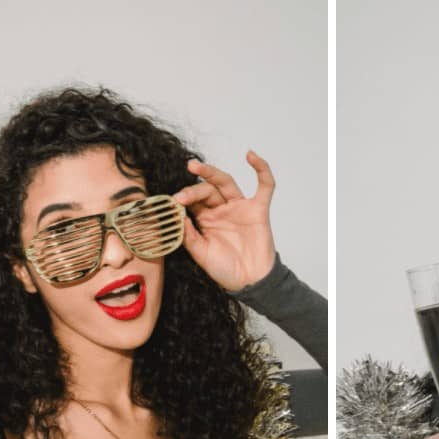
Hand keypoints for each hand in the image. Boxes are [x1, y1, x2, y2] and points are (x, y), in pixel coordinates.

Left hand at [172, 151, 276, 291]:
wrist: (249, 282)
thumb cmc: (226, 270)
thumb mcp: (201, 254)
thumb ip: (189, 236)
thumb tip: (177, 216)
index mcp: (205, 219)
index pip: (192, 201)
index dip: (183, 199)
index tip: (173, 203)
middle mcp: (221, 210)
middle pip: (206, 189)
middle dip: (193, 189)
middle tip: (182, 195)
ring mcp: (240, 207)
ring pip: (226, 183)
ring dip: (211, 172)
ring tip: (195, 166)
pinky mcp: (258, 209)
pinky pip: (264, 186)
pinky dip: (261, 169)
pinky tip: (251, 155)